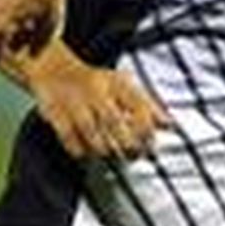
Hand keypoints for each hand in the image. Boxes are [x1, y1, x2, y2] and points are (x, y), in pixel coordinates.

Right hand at [23, 42, 170, 158]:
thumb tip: (170, 126)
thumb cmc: (96, 83)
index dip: (146, 127)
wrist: (54, 70)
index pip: (137, 104)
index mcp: (116, 82)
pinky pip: (69, 138)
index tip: (151, 143)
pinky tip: (88, 152)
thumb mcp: (124, 86)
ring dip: (105, 149)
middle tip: (134, 155)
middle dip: (127, 143)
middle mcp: (95, 90)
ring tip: (113, 154)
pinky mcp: (55, 113)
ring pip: (92, 133)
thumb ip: (148, 106)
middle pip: (114, 121)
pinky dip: (80, 150)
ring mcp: (74, 102)